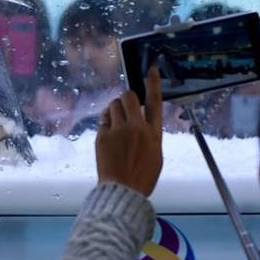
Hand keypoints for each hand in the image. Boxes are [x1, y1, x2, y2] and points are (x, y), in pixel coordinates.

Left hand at [95, 67, 162, 195]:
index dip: (153, 83)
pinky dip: (105, 121)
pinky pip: (103, 119)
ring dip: (115, 108)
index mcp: (154, 133)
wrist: (123, 190)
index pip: (155, 102)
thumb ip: (149, 134)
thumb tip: (142, 121)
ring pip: (114, 104)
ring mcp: (118, 130)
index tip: (151, 69)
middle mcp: (137, 128)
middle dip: (126, 98)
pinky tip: (108, 133)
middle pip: (129, 97)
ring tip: (116, 123)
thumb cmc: (142, 176)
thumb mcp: (156, 154)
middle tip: (125, 108)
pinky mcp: (103, 135)